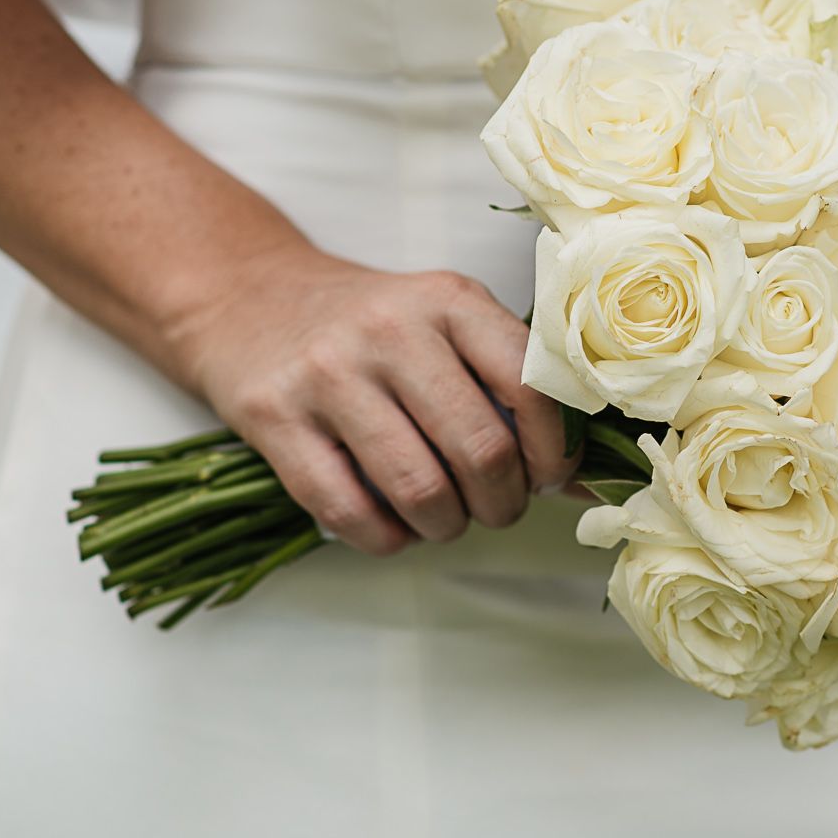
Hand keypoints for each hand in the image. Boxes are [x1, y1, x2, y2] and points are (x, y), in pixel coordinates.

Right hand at [169, 244, 577, 556]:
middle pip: (481, 451)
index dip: (554, 453)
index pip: (534, 389)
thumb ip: (512, 388)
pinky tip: (392, 527)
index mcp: (450, 300)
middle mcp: (391, 330)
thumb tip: (590, 484)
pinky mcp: (274, 419)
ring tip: (444, 519)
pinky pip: (349, 512)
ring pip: (419, 490)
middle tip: (495, 508)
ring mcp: (328, 374)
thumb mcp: (446, 324)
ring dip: (446, 527)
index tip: (547, 477)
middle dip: (502, 504)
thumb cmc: (369, 326)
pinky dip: (386, 539)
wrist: (247, 298)